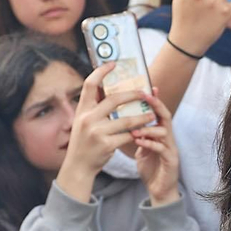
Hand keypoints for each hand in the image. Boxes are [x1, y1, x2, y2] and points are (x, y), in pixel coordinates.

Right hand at [54, 65, 159, 203]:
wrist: (78, 167)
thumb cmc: (84, 142)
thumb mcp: (83, 123)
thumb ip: (94, 109)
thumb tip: (110, 91)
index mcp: (82, 110)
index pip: (90, 85)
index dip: (101, 72)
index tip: (113, 64)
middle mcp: (88, 118)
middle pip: (114, 99)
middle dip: (132, 95)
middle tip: (145, 93)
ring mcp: (97, 132)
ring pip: (126, 120)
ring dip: (142, 117)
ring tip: (152, 115)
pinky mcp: (106, 145)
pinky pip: (128, 136)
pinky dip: (138, 133)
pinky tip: (145, 131)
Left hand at [129, 90, 181, 204]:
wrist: (160, 190)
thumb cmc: (151, 168)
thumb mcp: (142, 148)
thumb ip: (138, 135)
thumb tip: (123, 121)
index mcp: (161, 134)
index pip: (159, 112)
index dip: (155, 100)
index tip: (148, 88)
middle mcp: (169, 138)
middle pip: (166, 116)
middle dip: (156, 105)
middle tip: (145, 97)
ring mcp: (171, 149)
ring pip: (165, 132)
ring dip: (149, 128)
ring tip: (135, 129)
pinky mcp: (171, 161)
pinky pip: (162, 148)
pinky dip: (150, 143)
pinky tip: (139, 142)